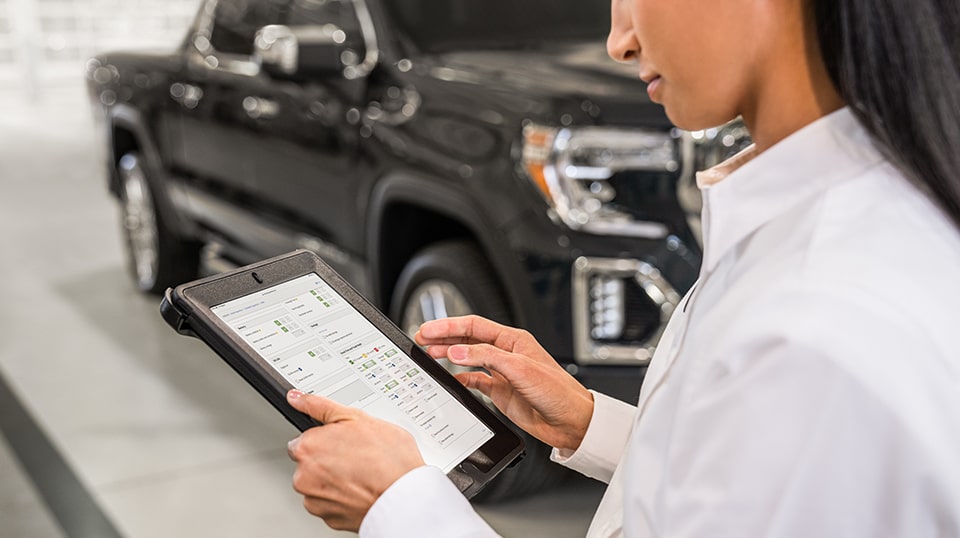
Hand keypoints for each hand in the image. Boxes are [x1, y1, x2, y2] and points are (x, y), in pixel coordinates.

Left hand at [285, 390, 424, 531]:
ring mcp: (314, 499)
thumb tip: (297, 398)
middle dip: (328, 459)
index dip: (325, 439)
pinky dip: (341, 497)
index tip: (342, 442)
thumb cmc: (387, 459)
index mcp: (308, 447)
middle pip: (310, 463)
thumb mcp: (357, 418)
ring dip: (334, 480)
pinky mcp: (327, 517)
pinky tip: (360, 489)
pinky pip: (329, 503)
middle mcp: (304, 475)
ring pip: (319, 484)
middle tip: (356, 456)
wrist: (403, 496)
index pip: (304, 440)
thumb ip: (320, 407)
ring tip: (361, 474)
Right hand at [415, 315, 593, 450]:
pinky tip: (450, 380)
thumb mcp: (520, 369)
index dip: (449, 326)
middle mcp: (506, 354)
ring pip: (468, 359)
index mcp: (513, 340)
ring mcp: (503, 373)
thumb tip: (457, 350)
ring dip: (449, 356)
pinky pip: (475, 381)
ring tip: (429, 355)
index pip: (474, 326)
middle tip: (421, 339)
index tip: (429, 329)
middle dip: (444, 338)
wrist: (572, 422)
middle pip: (468, 340)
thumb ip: (486, 357)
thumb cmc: (558, 392)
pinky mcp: (501, 392)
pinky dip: (461, 380)